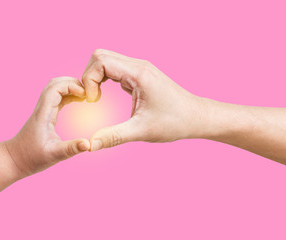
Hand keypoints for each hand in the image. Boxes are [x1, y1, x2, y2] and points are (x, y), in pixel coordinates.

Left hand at [5, 77, 89, 177]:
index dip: (71, 86)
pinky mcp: (45, 114)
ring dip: (71, 87)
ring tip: (86, 96)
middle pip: (55, 83)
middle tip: (89, 92)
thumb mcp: (54, 155)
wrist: (15, 160)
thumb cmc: (31, 158)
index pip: (55, 89)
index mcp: (43, 114)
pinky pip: (57, 97)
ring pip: (56, 88)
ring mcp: (43, 110)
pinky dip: (69, 95)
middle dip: (73, 83)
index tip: (86, 95)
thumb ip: (72, 149)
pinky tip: (79, 101)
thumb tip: (89, 144)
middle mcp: (42, 109)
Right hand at [82, 49, 206, 150]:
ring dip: (96, 77)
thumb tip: (89, 145)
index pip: (101, 61)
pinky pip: (114, 69)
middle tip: (93, 98)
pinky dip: (104, 80)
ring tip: (97, 98)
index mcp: (138, 74)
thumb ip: (113, 137)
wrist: (196, 117)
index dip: (89, 79)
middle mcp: (138, 66)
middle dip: (89, 76)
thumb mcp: (142, 131)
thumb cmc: (175, 122)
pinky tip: (106, 96)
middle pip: (100, 56)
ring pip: (106, 60)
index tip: (93, 101)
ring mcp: (139, 69)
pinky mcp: (139, 76)